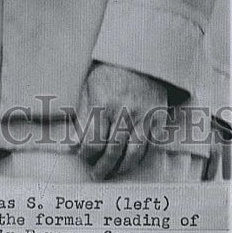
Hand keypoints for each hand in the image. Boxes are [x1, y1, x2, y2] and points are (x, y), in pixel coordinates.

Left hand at [78, 62, 167, 179]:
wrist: (139, 57)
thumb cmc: (108, 73)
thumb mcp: (89, 88)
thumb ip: (82, 116)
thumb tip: (73, 143)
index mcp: (102, 105)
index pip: (93, 142)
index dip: (87, 155)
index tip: (84, 158)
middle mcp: (124, 113)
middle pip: (112, 151)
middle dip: (102, 167)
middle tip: (97, 175)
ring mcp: (143, 117)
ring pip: (133, 154)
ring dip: (122, 168)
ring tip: (114, 172)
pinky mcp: (158, 119)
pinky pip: (151, 146)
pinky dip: (141, 158)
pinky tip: (132, 162)